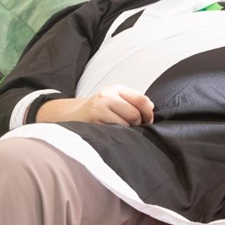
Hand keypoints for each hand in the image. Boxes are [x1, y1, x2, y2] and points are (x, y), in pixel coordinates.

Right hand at [35, 85, 154, 125]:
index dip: (149, 113)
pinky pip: (114, 131)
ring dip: (128, 131)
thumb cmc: (99, 109)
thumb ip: (132, 101)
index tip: (149, 121)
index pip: (141, 99)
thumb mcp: (115, 99)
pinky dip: (118, 135)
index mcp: (116, 89)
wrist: (72, 115)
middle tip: (134, 129)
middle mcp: (107, 96)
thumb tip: (151, 108)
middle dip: (138, 124)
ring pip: (125, 124)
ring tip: (122, 131)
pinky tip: (113, 134)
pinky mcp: (93, 121)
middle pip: (135, 114)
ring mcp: (99, 109)